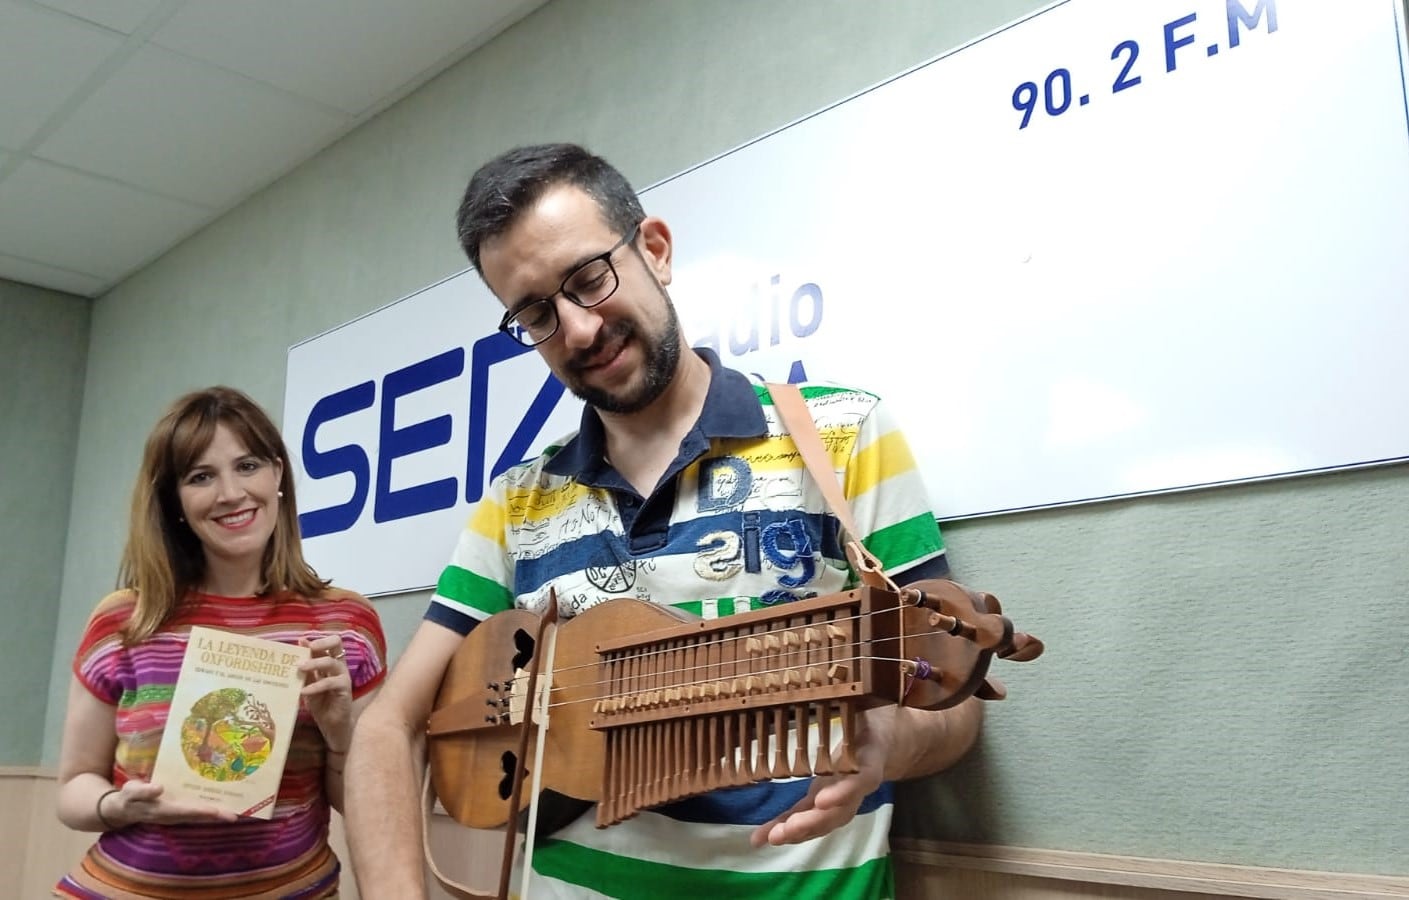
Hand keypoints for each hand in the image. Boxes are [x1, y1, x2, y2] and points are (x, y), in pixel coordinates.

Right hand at [103, 779, 238, 826]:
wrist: (121, 809)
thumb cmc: (127, 798)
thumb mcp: (130, 792)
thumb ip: (143, 791)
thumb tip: (159, 788)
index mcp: (162, 810)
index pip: (185, 811)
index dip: (201, 811)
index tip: (216, 811)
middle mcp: (172, 815)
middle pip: (197, 817)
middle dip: (215, 817)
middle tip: (235, 816)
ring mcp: (176, 815)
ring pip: (198, 817)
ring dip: (215, 816)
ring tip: (234, 813)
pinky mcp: (177, 812)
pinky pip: (195, 813)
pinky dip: (209, 811)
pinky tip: (222, 806)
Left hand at [299, 633, 353, 752]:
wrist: (332, 726)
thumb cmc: (321, 704)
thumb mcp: (309, 684)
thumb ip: (306, 668)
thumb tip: (299, 645)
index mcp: (330, 662)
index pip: (329, 643)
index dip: (317, 639)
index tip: (301, 642)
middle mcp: (339, 666)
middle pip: (337, 643)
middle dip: (322, 642)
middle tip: (308, 648)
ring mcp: (343, 676)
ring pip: (331, 662)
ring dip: (314, 663)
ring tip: (300, 668)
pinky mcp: (345, 689)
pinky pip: (331, 682)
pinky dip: (316, 685)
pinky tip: (304, 691)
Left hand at [749, 705, 899, 847]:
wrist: (887, 741)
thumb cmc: (871, 718)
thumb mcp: (865, 706)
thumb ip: (852, 700)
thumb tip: (828, 681)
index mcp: (869, 760)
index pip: (859, 780)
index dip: (843, 791)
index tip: (823, 799)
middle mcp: (857, 787)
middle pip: (839, 811)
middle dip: (812, 822)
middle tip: (787, 831)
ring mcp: (841, 799)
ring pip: (823, 821)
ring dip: (797, 832)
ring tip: (769, 839)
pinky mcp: (825, 803)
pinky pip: (807, 818)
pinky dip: (784, 828)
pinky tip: (759, 838)